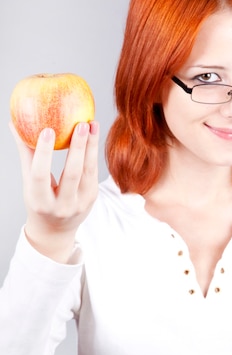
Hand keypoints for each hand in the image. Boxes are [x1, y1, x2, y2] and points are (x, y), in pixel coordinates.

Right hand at [11, 120, 98, 261]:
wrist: (56, 231)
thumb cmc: (39, 202)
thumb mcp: (30, 184)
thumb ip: (26, 155)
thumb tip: (14, 124)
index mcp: (40, 202)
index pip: (40, 175)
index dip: (43, 153)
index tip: (47, 130)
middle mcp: (62, 205)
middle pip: (71, 174)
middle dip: (77, 148)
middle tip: (80, 124)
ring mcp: (80, 203)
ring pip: (87, 172)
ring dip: (91, 146)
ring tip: (92, 124)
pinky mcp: (92, 198)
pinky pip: (94, 172)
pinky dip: (93, 153)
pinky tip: (93, 135)